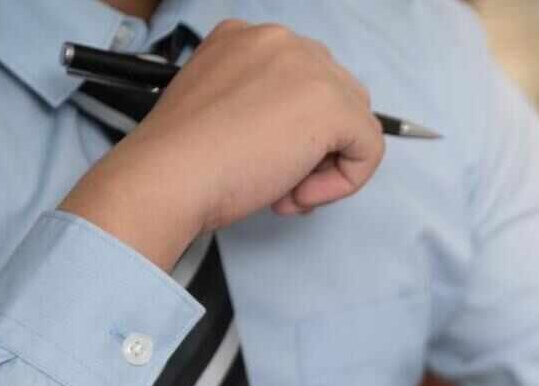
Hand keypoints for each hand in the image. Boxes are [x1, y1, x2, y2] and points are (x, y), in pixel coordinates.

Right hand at [58, 21, 384, 270]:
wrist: (169, 174)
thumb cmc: (184, 156)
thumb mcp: (224, 108)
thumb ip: (263, 106)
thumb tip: (304, 136)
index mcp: (250, 38)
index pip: (305, 82)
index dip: (295, 131)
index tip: (262, 159)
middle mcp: (282, 41)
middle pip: (339, 98)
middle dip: (317, 148)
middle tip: (279, 183)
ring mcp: (311, 68)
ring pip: (356, 124)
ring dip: (327, 167)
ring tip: (284, 191)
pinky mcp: (333, 105)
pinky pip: (368, 150)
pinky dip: (343, 183)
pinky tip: (297, 194)